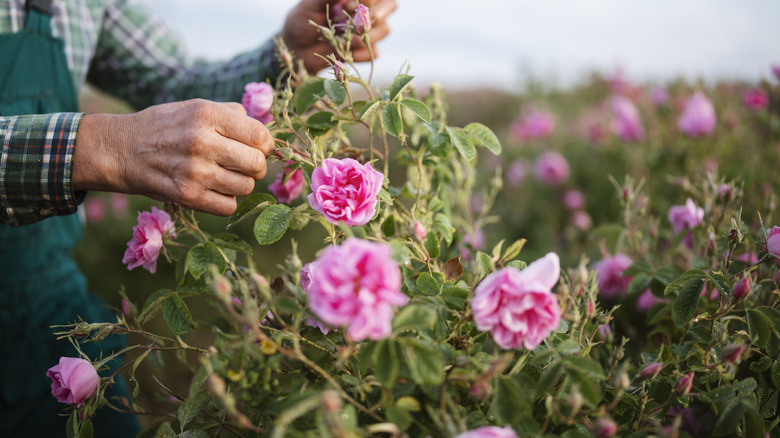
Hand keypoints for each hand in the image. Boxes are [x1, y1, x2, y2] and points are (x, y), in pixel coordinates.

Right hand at [73, 99, 273, 215]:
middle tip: (244, 164)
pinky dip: (226, 201)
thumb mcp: (195, 107)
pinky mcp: (186, 196)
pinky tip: (214, 190)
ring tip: (225, 176)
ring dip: (241, 184)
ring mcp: (194, 172)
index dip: (264, 144)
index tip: (256, 146)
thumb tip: (265, 132)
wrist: (121, 150)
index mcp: (207, 115)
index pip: (260, 135)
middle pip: (257, 164)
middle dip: (256, 166)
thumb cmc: (165, 127)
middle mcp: (201, 142)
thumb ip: (232, 115)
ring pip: (246, 187)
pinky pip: (228, 207)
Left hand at [280, 0, 396, 73]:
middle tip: (370, 17)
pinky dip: (363, 54)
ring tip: (345, 37)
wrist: (296, 47)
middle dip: (382, 11)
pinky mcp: (364, 52)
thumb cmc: (303, 19)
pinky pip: (375, 53)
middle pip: (391, 5)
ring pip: (385, 29)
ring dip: (367, 33)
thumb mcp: (313, 4)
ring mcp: (367, 32)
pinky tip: (348, 54)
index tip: (352, 4)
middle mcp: (366, 12)